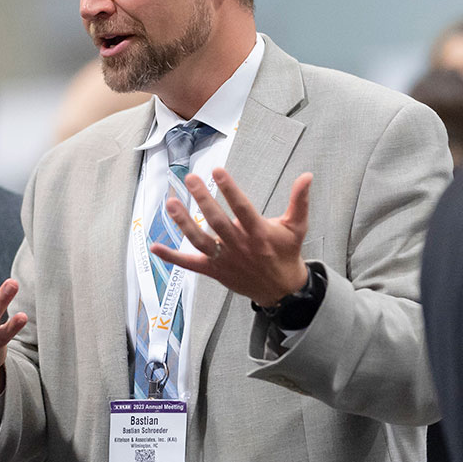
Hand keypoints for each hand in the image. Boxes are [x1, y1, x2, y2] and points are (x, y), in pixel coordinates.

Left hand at [153, 169, 311, 306]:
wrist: (282, 290)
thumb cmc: (286, 254)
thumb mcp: (296, 227)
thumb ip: (299, 201)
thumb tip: (307, 176)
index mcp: (259, 234)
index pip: (242, 208)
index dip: (230, 190)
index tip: (218, 171)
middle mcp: (239, 246)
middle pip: (217, 222)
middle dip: (203, 199)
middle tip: (191, 178)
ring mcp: (224, 260)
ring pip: (200, 241)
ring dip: (183, 222)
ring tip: (170, 203)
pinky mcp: (214, 271)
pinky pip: (190, 264)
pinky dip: (172, 256)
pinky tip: (155, 246)